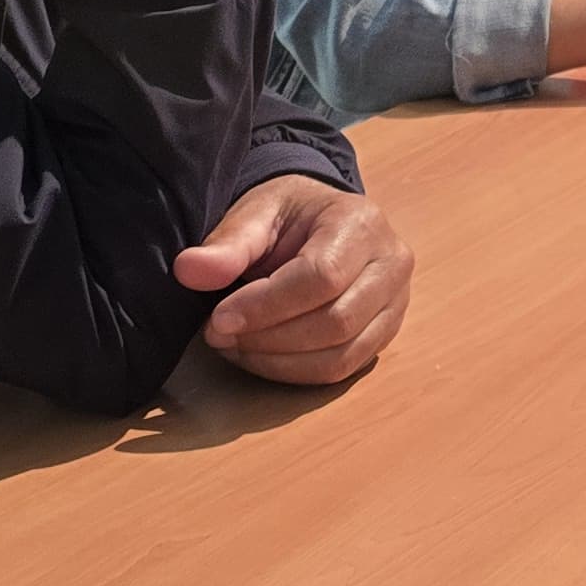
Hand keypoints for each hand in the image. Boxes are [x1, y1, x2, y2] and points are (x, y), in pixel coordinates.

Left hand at [175, 174, 413, 384]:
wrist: (321, 221)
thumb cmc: (288, 216)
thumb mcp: (255, 213)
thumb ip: (226, 243)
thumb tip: (190, 271)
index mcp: (363, 223)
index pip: (321, 277)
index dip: (266, 306)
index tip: (218, 320)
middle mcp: (392, 263)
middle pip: (336, 322)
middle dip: (270, 338)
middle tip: (219, 335)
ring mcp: (396, 303)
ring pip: (342, 355)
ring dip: (279, 362)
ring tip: (236, 347)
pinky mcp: (385, 333)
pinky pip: (343, 370)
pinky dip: (295, 373)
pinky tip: (261, 357)